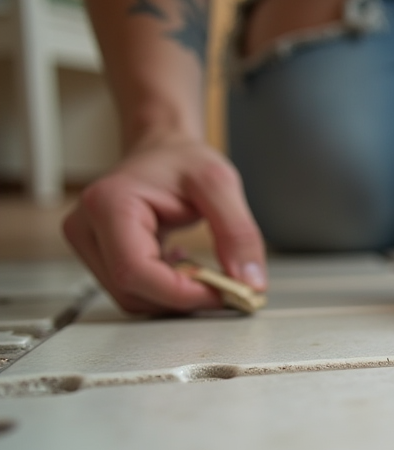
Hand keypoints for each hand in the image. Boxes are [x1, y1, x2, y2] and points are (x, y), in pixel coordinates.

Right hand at [63, 133, 266, 313]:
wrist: (162, 151)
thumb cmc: (182, 160)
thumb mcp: (220, 184)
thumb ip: (238, 232)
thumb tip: (249, 282)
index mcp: (108, 205)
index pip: (135, 271)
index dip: (182, 293)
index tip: (224, 292)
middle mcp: (87, 228)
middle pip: (131, 291)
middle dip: (182, 297)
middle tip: (224, 284)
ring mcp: (89, 245)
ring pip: (132, 298)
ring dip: (175, 296)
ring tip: (202, 268)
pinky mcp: (100, 257)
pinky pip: (134, 291)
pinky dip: (166, 290)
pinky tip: (182, 266)